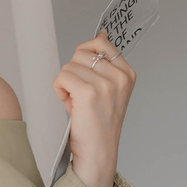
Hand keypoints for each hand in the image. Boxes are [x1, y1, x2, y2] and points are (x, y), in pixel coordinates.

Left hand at [52, 31, 136, 186]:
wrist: (98, 151)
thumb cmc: (98, 123)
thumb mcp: (107, 88)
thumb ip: (103, 63)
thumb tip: (100, 35)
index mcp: (127, 73)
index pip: (101, 43)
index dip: (84, 55)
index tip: (83, 73)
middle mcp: (120, 77)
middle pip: (81, 53)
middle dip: (73, 71)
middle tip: (78, 93)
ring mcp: (105, 84)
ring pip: (69, 66)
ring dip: (65, 83)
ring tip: (75, 101)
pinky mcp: (88, 93)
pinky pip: (62, 77)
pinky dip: (59, 90)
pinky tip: (68, 104)